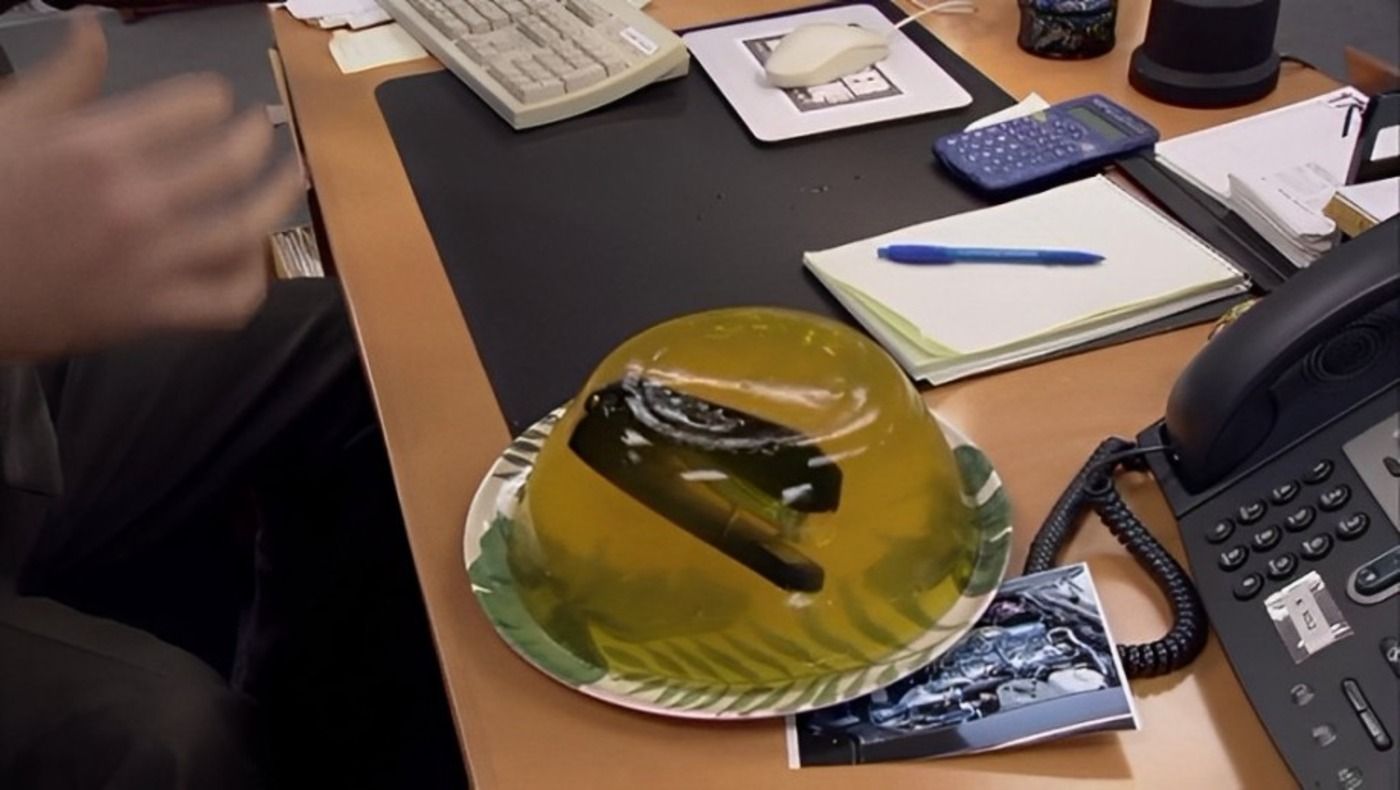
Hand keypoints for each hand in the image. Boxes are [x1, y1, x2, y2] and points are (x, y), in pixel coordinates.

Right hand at [0, 13, 302, 359]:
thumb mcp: (9, 123)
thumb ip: (64, 78)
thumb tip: (95, 26)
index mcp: (97, 146)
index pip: (194, 108)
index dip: (213, 99)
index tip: (218, 100)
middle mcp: (134, 201)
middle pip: (231, 162)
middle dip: (257, 137)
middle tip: (263, 128)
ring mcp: (150, 261)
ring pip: (245, 229)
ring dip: (278, 198)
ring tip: (291, 177)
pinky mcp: (152, 312)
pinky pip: (228, 301)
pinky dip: (252, 279)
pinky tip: (255, 257)